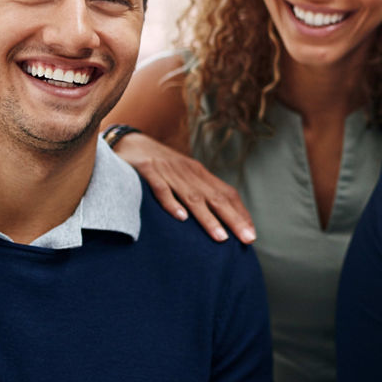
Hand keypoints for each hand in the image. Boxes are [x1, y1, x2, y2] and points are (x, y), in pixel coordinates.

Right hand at [113, 132, 255, 243]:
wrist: (130, 142)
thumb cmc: (160, 166)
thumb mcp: (183, 176)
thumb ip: (199, 193)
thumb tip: (219, 219)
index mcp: (200, 174)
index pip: (227, 193)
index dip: (240, 213)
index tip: (251, 234)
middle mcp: (189, 172)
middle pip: (216, 198)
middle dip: (234, 220)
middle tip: (247, 239)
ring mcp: (169, 171)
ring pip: (192, 196)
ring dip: (208, 218)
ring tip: (221, 237)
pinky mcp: (147, 170)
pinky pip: (161, 189)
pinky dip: (171, 203)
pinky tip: (181, 218)